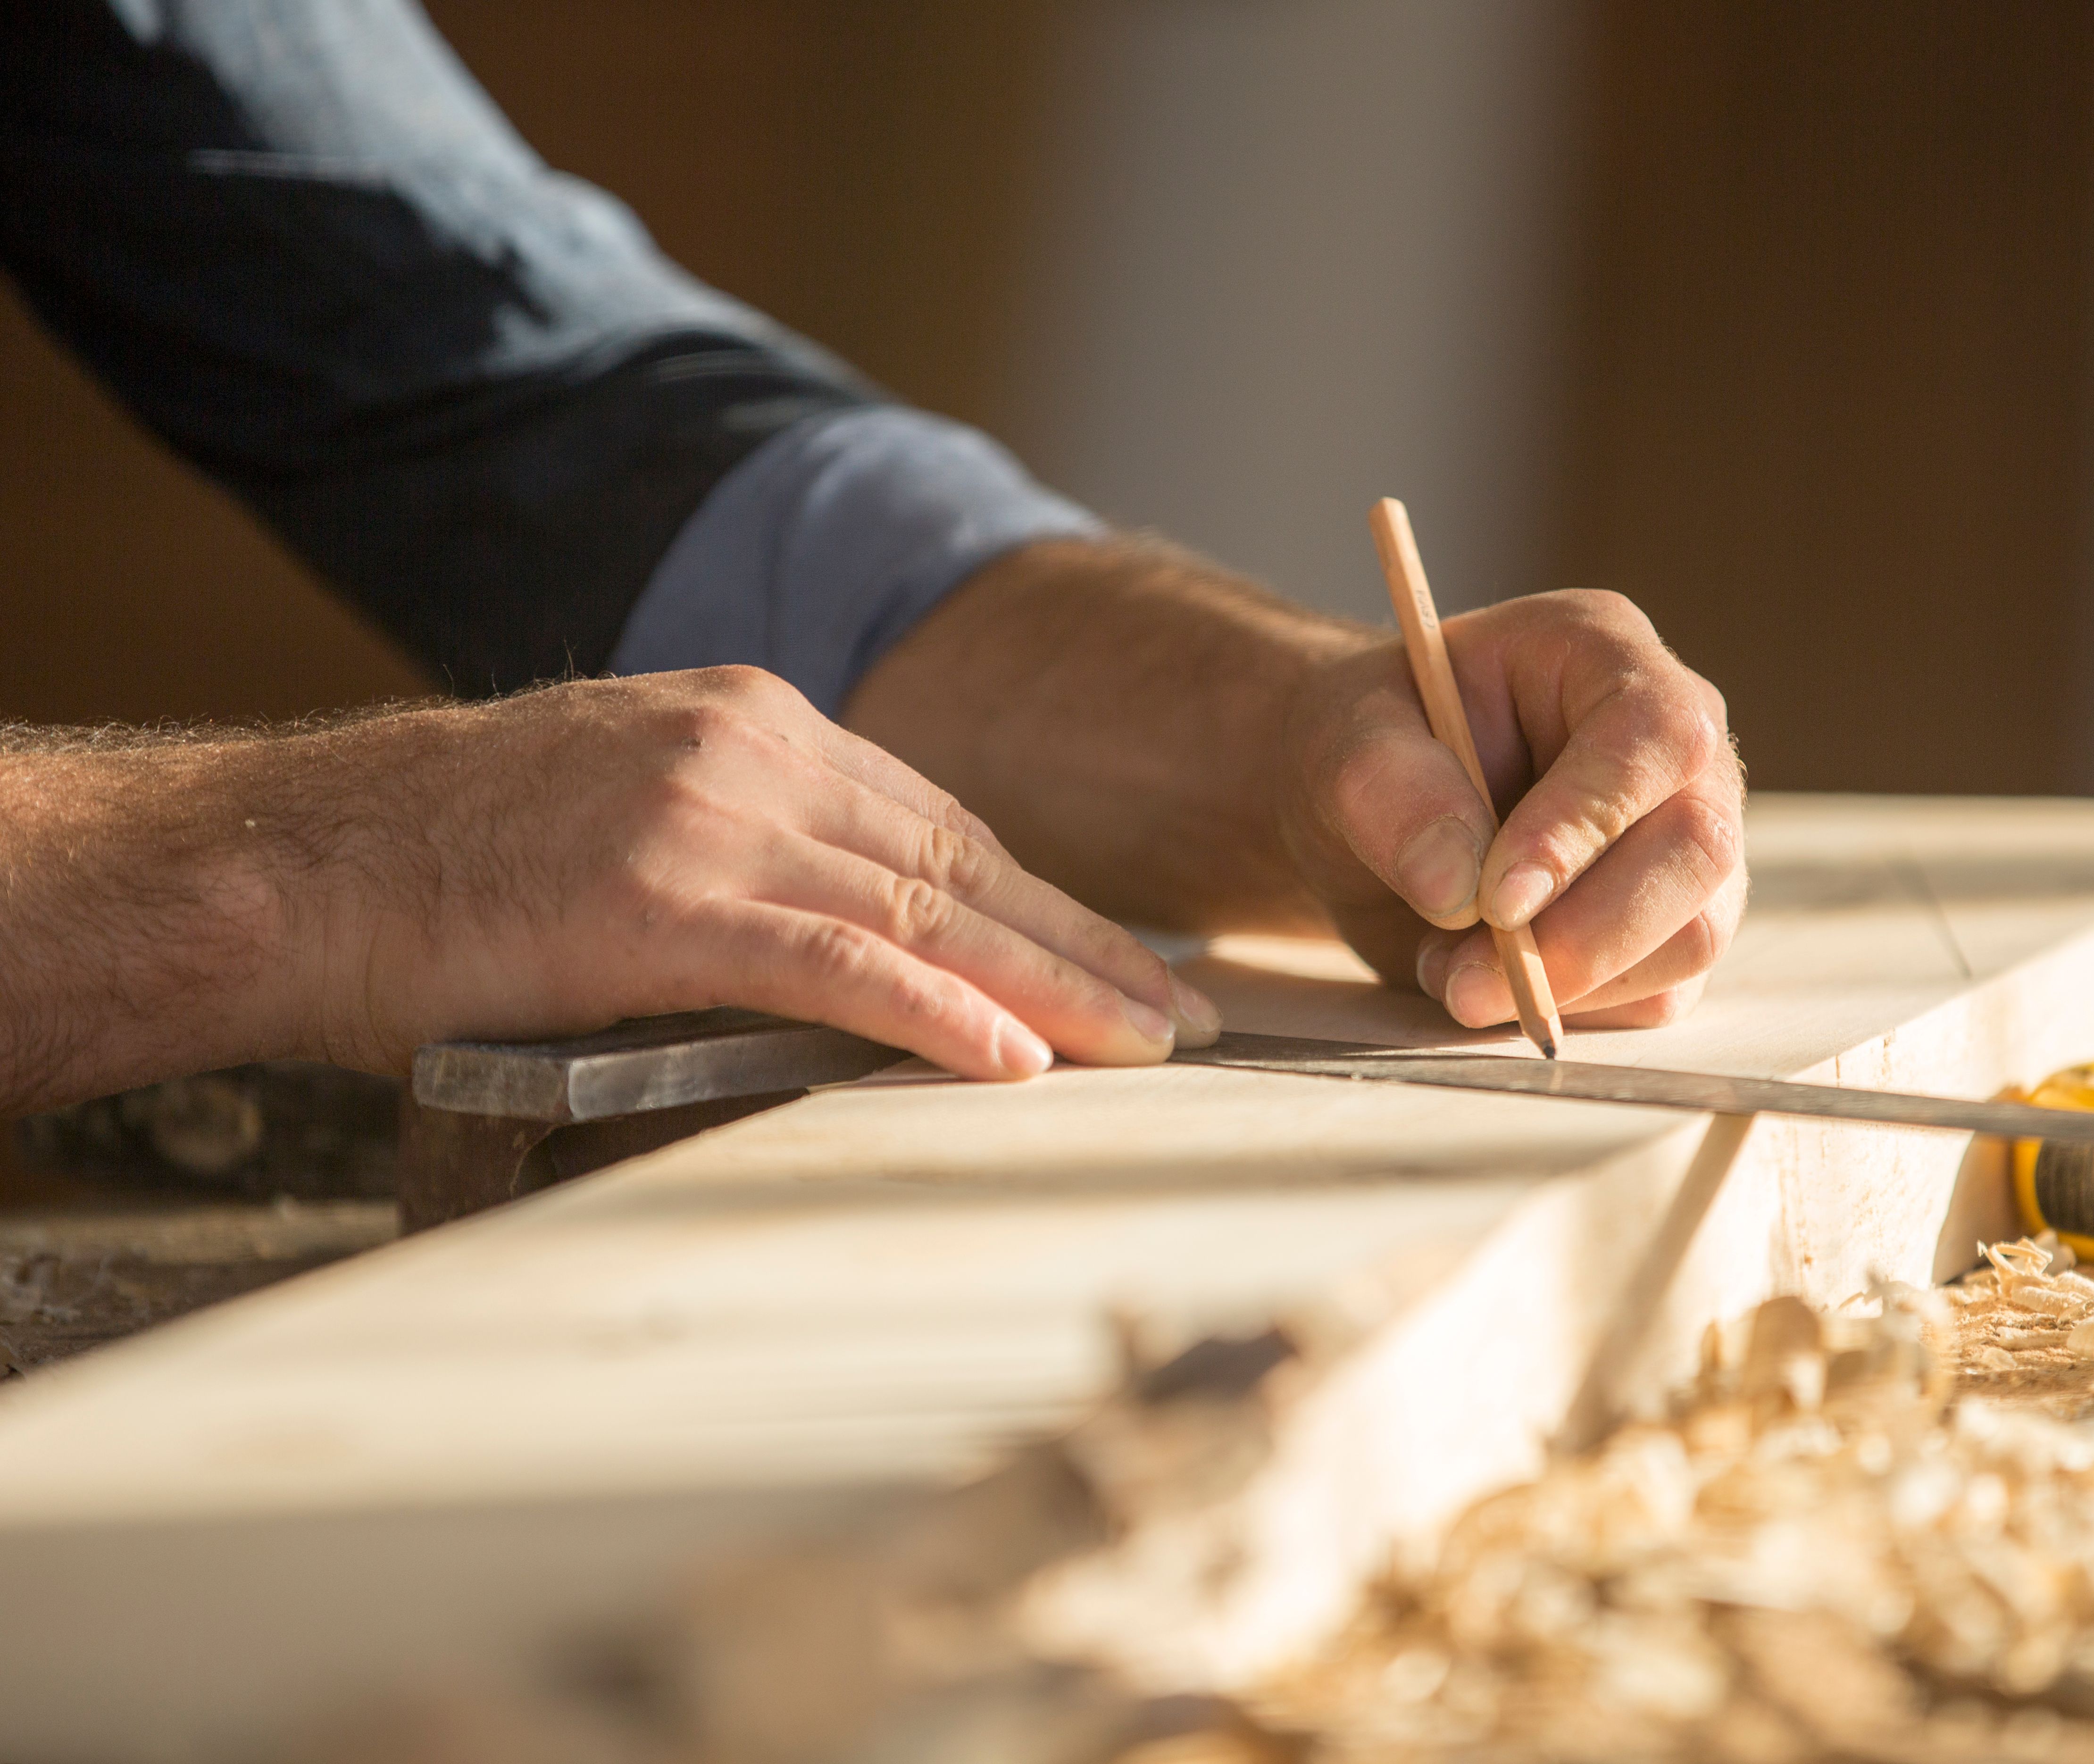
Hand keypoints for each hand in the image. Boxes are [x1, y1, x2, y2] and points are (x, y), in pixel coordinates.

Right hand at [292, 669, 1218, 1077]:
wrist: (298, 859)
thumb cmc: (449, 859)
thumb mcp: (626, 811)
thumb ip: (745, 845)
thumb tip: (846, 927)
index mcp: (751, 723)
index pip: (938, 822)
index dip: (1042, 899)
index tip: (1121, 958)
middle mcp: (752, 750)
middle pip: (963, 859)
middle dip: (1085, 942)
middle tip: (1183, 1012)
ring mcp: (709, 818)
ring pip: (927, 907)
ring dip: (1052, 984)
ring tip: (1145, 1046)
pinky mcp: (661, 901)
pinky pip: (837, 962)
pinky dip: (938, 1012)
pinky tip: (1016, 1059)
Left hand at [1277, 590, 1746, 1030]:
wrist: (1372, 813)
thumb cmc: (1369, 747)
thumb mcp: (1344, 740)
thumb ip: (1391, 792)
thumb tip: (1458, 891)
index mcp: (1606, 656)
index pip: (1654, 734)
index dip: (1586, 823)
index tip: (1497, 901)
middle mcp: (1673, 748)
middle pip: (1697, 847)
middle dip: (1586, 934)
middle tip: (1467, 981)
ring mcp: (1686, 842)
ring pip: (1692, 934)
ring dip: (1569, 983)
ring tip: (1451, 973)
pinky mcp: (1671, 926)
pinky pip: (1659, 992)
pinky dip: (1571, 1009)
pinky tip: (1486, 981)